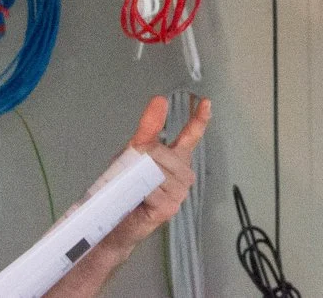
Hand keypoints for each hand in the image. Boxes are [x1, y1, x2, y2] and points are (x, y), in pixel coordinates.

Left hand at [44, 98, 213, 297]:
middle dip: (142, 157)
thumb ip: (149, 126)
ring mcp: (179, 191)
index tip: (206, 103)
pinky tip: (138, 197)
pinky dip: (140, 190)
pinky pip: (152, 188)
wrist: (115, 222)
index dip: (199, 119)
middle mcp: (183, 174)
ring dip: (138, 175)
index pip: (191, 136)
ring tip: (133, 186)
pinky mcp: (170, 206)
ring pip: (157, 170)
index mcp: (176, 159)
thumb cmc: (126, 187)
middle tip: (130, 172)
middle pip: (163, 152)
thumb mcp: (134, 152)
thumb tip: (160, 100)